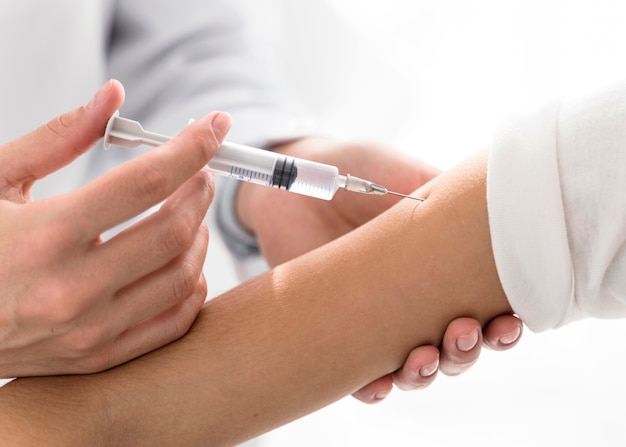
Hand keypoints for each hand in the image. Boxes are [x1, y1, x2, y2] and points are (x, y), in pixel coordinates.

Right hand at [0, 80, 230, 377]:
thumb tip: (115, 96)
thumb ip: (58, 137)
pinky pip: (173, 323)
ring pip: (182, 278)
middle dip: (201, 189)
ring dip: (201, 235)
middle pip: (173, 231)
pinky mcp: (97, 358)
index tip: (215, 126)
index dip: (191, 148)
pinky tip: (185, 260)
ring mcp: (88, 331)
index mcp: (44, 235)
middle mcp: (72, 290)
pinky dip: (192, 286)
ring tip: (191, 211)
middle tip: (202, 170)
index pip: (145, 183)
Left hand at [236, 137, 522, 401]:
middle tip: (465, 330)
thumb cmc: (356, 172)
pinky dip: (371, 388)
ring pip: (415, 368)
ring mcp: (377, 320)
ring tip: (424, 356)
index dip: (504, 323)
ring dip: (428, 373)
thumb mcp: (404, 175)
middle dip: (469, 350)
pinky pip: (357, 375)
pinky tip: (378, 384)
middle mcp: (416, 302)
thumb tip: (495, 211)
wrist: (297, 183)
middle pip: (457, 347)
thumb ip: (445, 195)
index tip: (510, 319)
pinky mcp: (337, 331)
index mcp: (443, 269)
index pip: (487, 309)